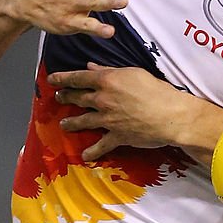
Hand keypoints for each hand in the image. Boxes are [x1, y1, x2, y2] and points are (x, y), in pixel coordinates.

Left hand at [49, 63, 186, 159]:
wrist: (171, 115)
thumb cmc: (157, 89)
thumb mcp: (133, 73)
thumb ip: (109, 71)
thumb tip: (91, 67)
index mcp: (107, 81)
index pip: (78, 78)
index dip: (63, 78)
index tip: (52, 78)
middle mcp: (103, 100)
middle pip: (78, 98)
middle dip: (66, 97)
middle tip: (59, 97)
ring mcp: (108, 119)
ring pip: (83, 121)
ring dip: (71, 123)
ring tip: (64, 125)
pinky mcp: (116, 136)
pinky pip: (101, 145)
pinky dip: (92, 151)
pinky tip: (85, 155)